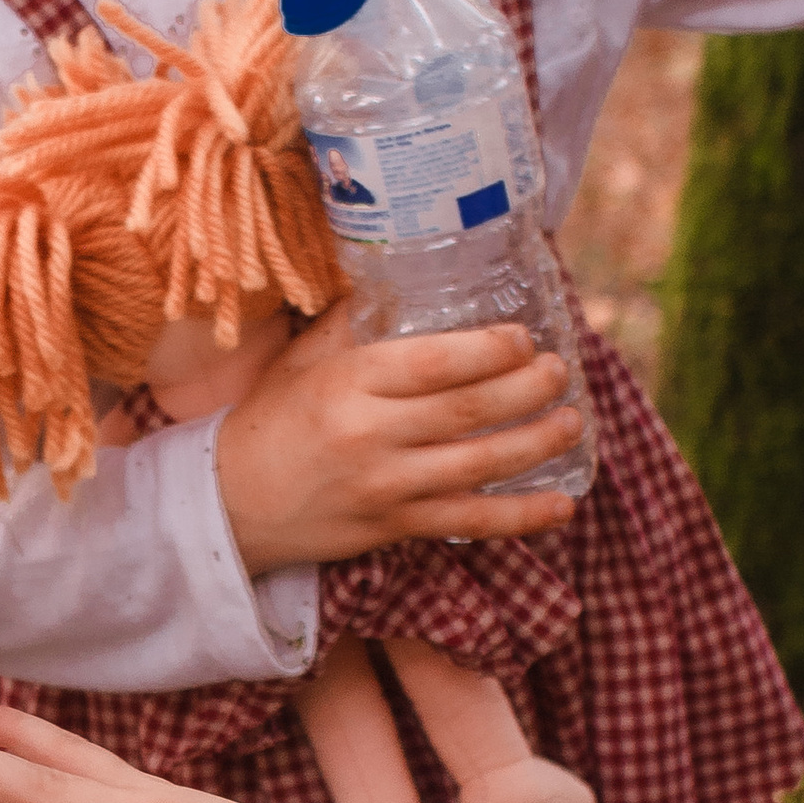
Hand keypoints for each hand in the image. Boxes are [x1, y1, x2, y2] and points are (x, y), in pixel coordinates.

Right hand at [216, 300, 582, 574]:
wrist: (230, 504)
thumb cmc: (271, 422)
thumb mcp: (304, 363)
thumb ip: (355, 324)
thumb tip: (404, 274)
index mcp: (348, 384)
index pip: (432, 364)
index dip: (489, 351)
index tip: (524, 338)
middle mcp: (370, 436)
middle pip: (468, 412)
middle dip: (528, 390)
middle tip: (561, 372)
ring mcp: (386, 487)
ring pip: (480, 465)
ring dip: (537, 444)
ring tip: (573, 422)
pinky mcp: (395, 528)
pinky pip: (469, 523)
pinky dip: (520, 517)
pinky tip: (562, 506)